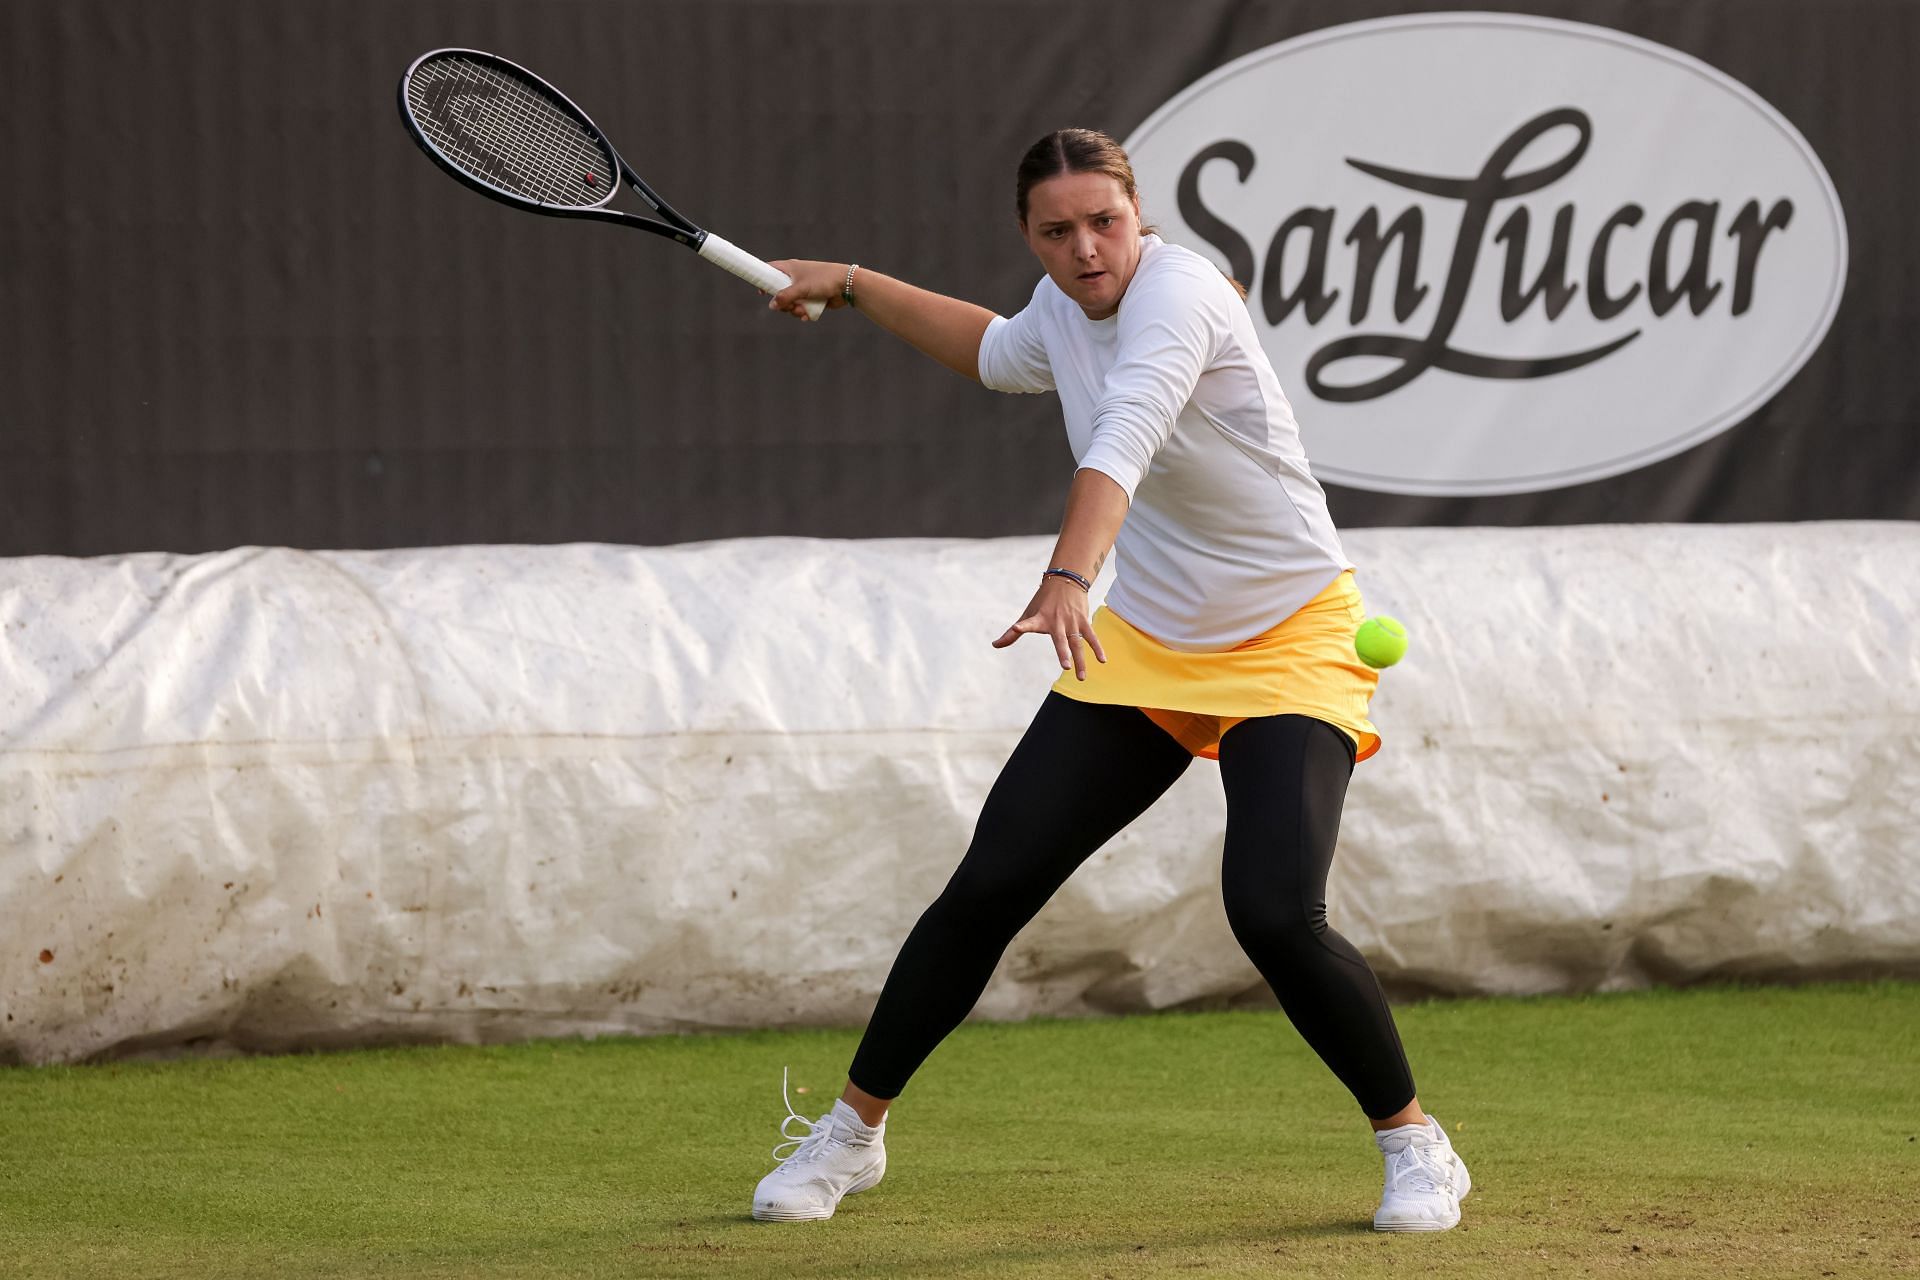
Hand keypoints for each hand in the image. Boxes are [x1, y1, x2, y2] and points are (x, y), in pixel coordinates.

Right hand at [767, 259, 849, 319]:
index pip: (770, 269)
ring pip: (790, 303)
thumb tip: (772, 305)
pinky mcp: (812, 298)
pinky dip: (802, 313)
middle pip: (778, 292)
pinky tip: (807, 316)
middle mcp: (795, 277)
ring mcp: (804, 288)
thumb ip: (785, 297)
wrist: (847, 285)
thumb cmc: (823, 280)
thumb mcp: (801, 288)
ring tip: (802, 311)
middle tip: (788, 306)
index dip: (763, 279)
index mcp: (790, 268)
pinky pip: (801, 308)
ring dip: (794, 310)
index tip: (761, 291)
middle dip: (783, 303)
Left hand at [991, 578, 1106, 679]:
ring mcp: (1072, 622)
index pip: (1028, 623)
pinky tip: (1103, 661)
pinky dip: (1097, 648)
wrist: (1065, 581)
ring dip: (1081, 660)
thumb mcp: (1027, 614)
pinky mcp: (1083, 621)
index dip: (1020, 627)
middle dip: (1063, 653)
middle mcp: (1057, 622)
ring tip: (1081, 677)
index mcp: (1040, 619)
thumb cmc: (1043, 602)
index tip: (1015, 627)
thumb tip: (994, 645)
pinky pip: (1091, 637)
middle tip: (1065, 667)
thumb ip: (1012, 634)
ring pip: (1077, 643)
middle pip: (1060, 640)